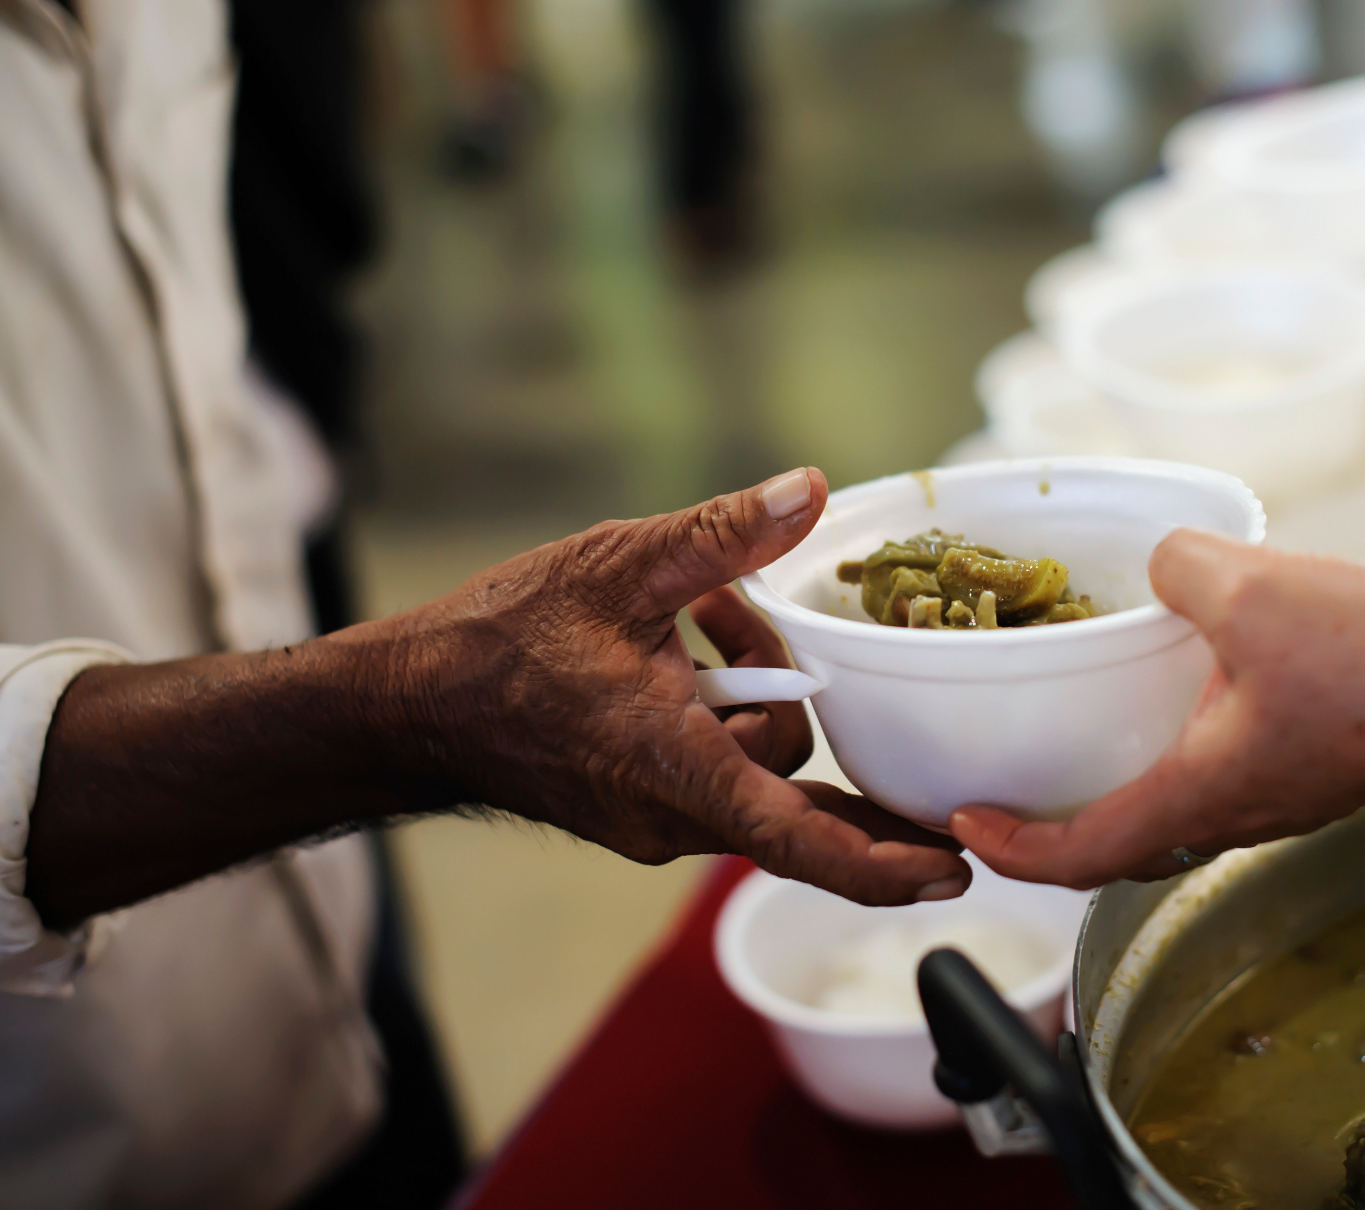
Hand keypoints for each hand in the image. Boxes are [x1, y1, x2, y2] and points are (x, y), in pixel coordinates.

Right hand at [379, 468, 970, 905]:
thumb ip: (723, 535)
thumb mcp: (619, 564)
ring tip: (699, 621)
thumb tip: (808, 491)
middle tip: (754, 628)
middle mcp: (671, 817)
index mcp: (674, 768)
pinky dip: (719, 720)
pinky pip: (716, 777)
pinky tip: (681, 655)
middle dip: (793, 702)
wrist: (411, 705)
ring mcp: (654, 823)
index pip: (799, 839)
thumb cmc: (499, 642)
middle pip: (791, 783)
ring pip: (753, 773)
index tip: (953, 872)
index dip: (885, 863)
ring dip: (751, 699)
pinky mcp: (640, 814)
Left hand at [948, 531, 1364, 888]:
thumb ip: (1180, 567)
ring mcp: (1275, 794)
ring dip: (1113, 784)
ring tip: (1073, 728)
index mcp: (1201, 793)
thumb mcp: (1256, 591)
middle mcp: (1232, 812)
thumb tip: (1160, 560)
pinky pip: (1216, 774)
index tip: (967, 822)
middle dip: (1053, 824)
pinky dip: (1170, 750)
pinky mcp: (1310, 765)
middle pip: (1120, 844)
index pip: (1083, 855)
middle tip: (1006, 783)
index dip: (1016, 849)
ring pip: (1170, 811)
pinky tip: (1175, 684)